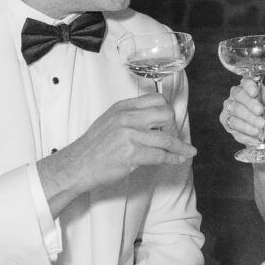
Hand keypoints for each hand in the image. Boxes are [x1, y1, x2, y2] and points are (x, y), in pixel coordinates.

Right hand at [38, 94, 196, 212]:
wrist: (77, 165)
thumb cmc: (93, 147)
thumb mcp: (110, 121)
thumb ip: (130, 117)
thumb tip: (154, 121)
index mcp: (123, 107)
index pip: (157, 99)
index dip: (168, 110)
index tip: (170, 122)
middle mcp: (127, 117)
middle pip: (166, 114)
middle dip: (174, 127)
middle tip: (173, 138)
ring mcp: (129, 135)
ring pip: (166, 138)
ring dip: (180, 147)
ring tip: (187, 152)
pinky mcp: (131, 153)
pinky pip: (160, 155)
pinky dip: (173, 158)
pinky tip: (178, 160)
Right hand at [219, 77, 264, 146]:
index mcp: (250, 88)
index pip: (245, 81)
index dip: (249, 86)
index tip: (255, 93)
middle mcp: (237, 96)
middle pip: (238, 94)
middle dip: (250, 103)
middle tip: (260, 111)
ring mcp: (230, 108)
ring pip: (235, 109)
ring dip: (249, 117)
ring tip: (261, 124)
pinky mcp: (226, 121)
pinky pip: (232, 122)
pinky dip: (245, 127)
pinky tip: (254, 131)